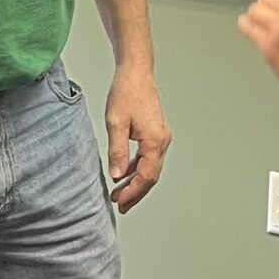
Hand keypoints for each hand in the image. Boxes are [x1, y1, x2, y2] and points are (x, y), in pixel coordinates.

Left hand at [102, 64, 171, 212]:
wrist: (136, 73)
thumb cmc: (126, 93)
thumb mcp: (115, 123)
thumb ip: (117, 152)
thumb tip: (117, 175)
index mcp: (155, 141)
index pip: (146, 176)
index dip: (133, 192)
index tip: (120, 202)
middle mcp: (162, 141)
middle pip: (151, 176)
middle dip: (135, 193)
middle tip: (119, 205)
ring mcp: (161, 138)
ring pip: (151, 169)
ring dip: (136, 182)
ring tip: (119, 193)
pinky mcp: (156, 134)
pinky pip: (149, 158)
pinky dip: (138, 169)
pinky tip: (125, 174)